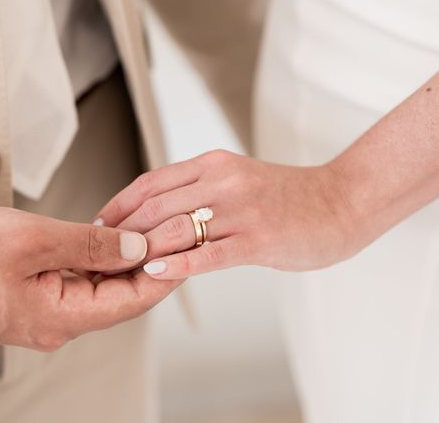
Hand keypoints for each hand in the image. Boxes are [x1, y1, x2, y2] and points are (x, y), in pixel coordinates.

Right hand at [0, 207, 180, 350]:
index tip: (187, 251)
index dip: (163, 274)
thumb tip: (137, 247)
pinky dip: (100, 265)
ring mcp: (47, 315)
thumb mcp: (35, 240)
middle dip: (148, 266)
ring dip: (124, 263)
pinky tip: (113, 243)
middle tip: (174, 237)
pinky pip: (80, 286)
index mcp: (59, 319)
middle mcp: (57, 325)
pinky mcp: (38, 301)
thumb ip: (91, 245)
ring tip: (150, 235)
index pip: (130, 301)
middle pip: (119, 297)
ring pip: (102, 290)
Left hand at [95, 150, 359, 278]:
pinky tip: (155, 273)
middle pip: (155, 206)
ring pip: (176, 229)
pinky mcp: (258, 239)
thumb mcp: (237, 180)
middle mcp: (223, 181)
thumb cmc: (286, 197)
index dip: (118, 205)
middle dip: (121, 233)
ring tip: (118, 269)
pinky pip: (208, 254)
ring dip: (142, 251)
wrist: (340, 202)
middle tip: (100, 256)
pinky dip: (178, 265)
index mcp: (213, 164)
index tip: (98, 225)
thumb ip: (200, 190)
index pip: (151, 182)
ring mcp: (241, 210)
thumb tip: (158, 212)